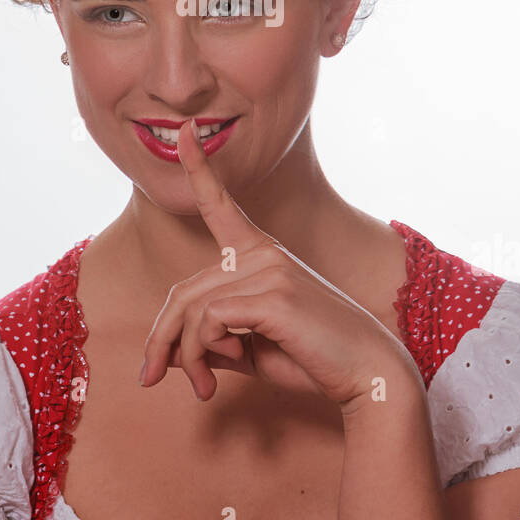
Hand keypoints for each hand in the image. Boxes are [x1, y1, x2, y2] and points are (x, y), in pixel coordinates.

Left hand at [138, 119, 409, 412]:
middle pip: (182, 291)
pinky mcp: (273, 294)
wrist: (367, 374)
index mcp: (260, 254)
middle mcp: (263, 253)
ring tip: (205, 388)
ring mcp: (270, 269)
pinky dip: (206, 353)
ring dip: (185, 357)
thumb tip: (177, 352)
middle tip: (152, 378)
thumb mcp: (252, 344)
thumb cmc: (312, 358)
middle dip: (162, 339)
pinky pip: (209, 322)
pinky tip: (228, 370)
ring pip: (191, 311)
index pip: (220, 204)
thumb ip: (215, 336)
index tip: (184, 131)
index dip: (198, 167)